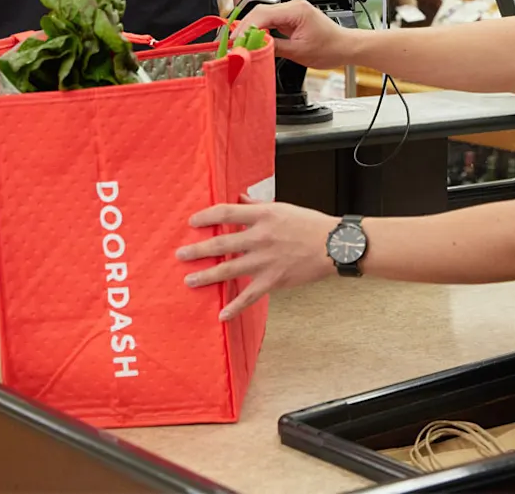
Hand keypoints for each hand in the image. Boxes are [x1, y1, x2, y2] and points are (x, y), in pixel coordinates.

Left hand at [176, 197, 338, 319]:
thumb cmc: (309, 224)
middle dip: (197, 250)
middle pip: (220, 244)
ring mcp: (265, 261)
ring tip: (189, 280)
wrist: (333, 245)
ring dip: (206, 276)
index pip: (225, 213)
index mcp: (263, 216)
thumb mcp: (282, 208)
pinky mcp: (273, 280)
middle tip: (181, 254)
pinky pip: (249, 296)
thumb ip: (258, 206)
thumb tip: (240, 199)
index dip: (205, 217)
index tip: (192, 222)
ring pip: (228, 270)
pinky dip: (234, 307)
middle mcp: (260, 237)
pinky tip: (221, 315)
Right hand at [236, 0, 354, 69]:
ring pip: (263, 16)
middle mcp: (293, 6)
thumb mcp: (299, 52)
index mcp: (297, 10)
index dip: (246, 27)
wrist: (345, 46)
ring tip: (240, 43)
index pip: (263, 14)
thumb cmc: (330, 48)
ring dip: (251, 29)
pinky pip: (270, 21)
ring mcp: (291, 10)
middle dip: (245, 27)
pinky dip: (260, 30)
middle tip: (234, 43)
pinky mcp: (290, 17)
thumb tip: (255, 47)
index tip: (236, 40)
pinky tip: (253, 40)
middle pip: (260, 12)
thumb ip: (275, 48)